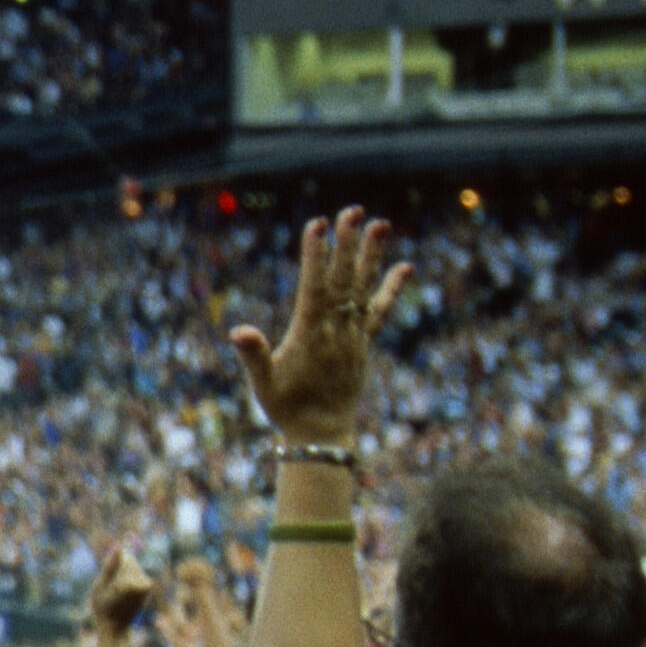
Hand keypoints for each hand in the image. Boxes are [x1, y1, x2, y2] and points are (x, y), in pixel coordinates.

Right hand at [88, 543, 158, 635]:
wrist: (116, 627)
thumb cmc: (103, 608)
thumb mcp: (100, 586)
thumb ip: (110, 566)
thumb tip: (119, 545)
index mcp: (129, 584)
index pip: (122, 556)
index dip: (111, 564)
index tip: (109, 582)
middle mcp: (142, 583)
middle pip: (129, 560)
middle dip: (118, 569)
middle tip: (111, 588)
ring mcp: (147, 584)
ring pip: (132, 566)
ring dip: (123, 574)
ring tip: (116, 591)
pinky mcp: (148, 586)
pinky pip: (136, 572)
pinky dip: (128, 578)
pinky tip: (123, 592)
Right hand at [226, 207, 405, 443]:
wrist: (321, 435)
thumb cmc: (286, 407)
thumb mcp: (263, 384)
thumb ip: (254, 356)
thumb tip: (239, 332)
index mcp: (311, 334)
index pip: (315, 286)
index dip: (317, 255)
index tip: (318, 224)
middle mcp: (337, 331)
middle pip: (343, 280)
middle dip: (348, 245)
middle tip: (353, 211)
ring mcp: (354, 336)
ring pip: (364, 288)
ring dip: (372, 256)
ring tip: (382, 224)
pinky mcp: (364, 343)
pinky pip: (380, 311)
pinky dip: (392, 288)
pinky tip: (405, 266)